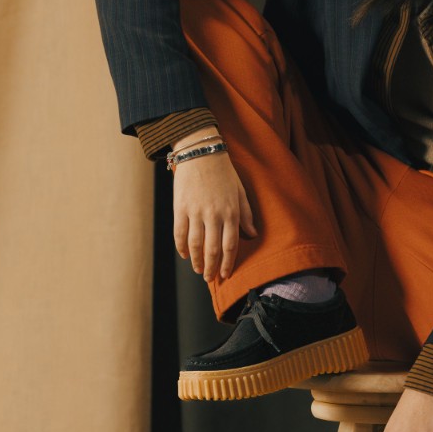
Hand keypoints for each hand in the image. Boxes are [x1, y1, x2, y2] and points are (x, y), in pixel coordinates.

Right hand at [172, 140, 256, 280]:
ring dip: (196, 261)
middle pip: (212, 250)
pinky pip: (180, 233)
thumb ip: (246, 214)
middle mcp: (214, 215)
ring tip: (198, 270)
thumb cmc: (223, 173)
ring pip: (196, 245)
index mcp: (231, 212)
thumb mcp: (240, 192)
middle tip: (209, 278)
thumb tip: (252, 235)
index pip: (230, 245)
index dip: (227, 263)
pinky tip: (185, 255)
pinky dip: (182, 247)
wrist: (200, 153)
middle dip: (211, 267)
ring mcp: (195, 212)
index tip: (225, 274)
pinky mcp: (180, 208)